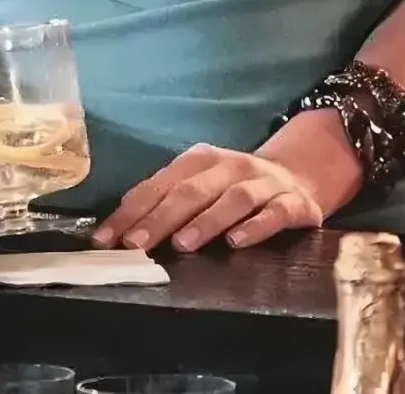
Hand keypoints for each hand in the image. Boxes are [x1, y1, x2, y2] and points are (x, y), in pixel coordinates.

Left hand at [91, 142, 324, 254]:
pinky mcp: (293, 203)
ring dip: (206, 221)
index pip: (160, 184)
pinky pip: (275, 213)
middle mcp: (230, 167)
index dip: (131, 211)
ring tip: (182, 244)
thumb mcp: (201, 185)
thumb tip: (118, 232)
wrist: (298, 175)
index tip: (106, 239)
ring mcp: (263, 183)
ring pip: (233, 199)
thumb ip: (167, 202)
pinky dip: (256, 226)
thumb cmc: (234, 188)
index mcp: (201, 160)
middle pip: (192, 190)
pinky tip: (237, 242)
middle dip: (161, 217)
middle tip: (136, 244)